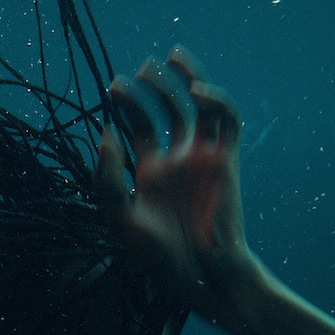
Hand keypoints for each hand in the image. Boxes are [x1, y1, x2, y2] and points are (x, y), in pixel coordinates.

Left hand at [96, 46, 260, 321]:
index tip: (112, 88)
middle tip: (138, 71)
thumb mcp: (120, 217)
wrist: (201, 276)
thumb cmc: (159, 256)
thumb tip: (106, 134)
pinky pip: (227, 122)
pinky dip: (216, 101)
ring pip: (200, 106)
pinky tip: (196, 92)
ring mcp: (203, 157)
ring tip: (170, 58)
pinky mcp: (227, 161)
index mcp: (150, 170)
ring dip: (188, 79)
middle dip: (153, 86)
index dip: (126, 104)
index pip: (139, 124)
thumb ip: (108, 178)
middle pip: (168, 108)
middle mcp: (177, 158)